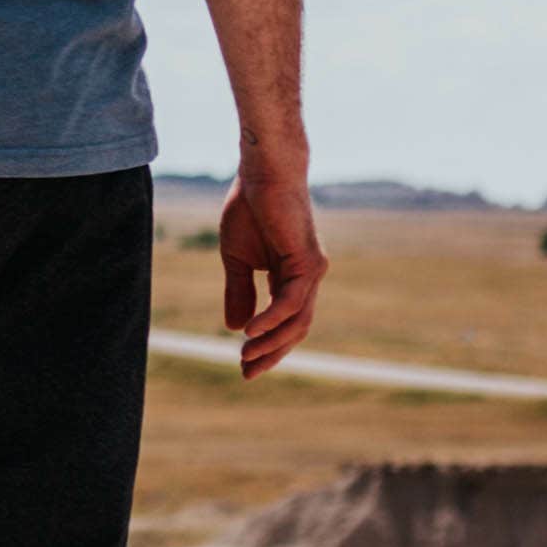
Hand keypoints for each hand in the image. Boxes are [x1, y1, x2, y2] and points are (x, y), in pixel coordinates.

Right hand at [220, 161, 325, 375]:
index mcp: (290, 277)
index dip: (266, 346)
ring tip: (245, 356)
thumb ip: (238, 291)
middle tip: (246, 372)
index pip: (285, 322)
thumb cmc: (249, 208)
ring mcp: (312, 271)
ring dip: (271, 342)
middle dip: (271, 353)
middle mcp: (307, 278)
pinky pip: (291, 301)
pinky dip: (272, 319)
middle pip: (295, 329)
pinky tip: (251, 331)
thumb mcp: (236, 259)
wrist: (261, 174)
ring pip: (297, 320)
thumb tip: (235, 327)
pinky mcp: (308, 261)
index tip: (244, 366)